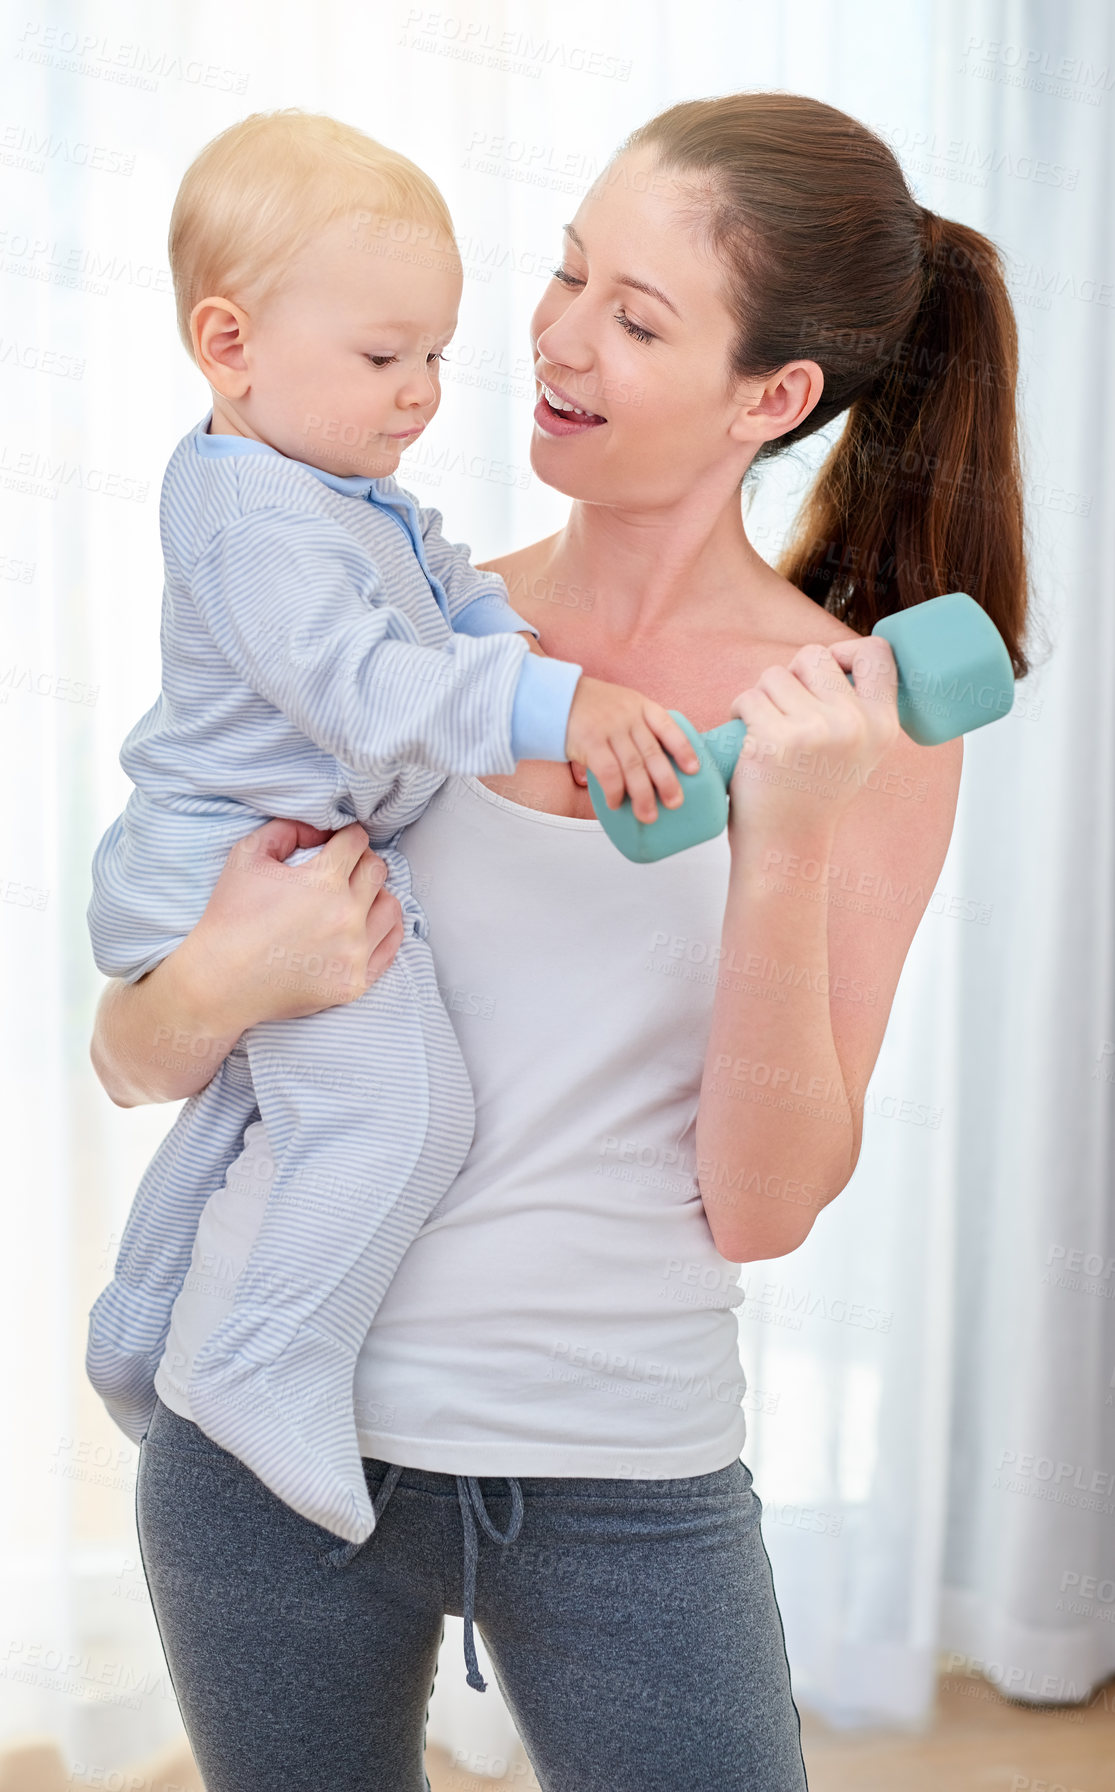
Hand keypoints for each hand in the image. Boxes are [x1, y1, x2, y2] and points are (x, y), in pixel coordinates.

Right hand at [178, 818, 405, 1030]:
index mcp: (323, 882)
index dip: (345, 837)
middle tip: (341, 869)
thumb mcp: (246, 855)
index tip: (336, 844)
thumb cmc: (230, 918)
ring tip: (353, 898)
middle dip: (360, 862)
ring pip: (390, 906)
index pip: (356, 841)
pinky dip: (382, 929)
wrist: (220, 982)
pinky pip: (390, 946)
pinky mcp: (355, 983)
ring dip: (374, 895)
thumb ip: (286, 829)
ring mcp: (354, 953)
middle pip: (376, 871)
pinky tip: (365, 924)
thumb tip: (321, 830)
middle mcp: (346, 917)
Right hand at [565, 675, 700, 823]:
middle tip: (674, 803)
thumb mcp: (620, 706)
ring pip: (632, 766)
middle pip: (651, 753)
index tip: (694, 770)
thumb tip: (651, 768)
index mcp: (640, 706)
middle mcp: (628, 716)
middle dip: (666, 781)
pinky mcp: (589, 741)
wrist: (554, 695)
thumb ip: (636, 728)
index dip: (683, 749)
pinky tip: (616, 803)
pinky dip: (614, 790)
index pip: (668, 726)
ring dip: (642, 794)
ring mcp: (608, 728)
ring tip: (648, 815)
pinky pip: (608, 771)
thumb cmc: (590, 707)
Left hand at [727, 637, 899, 840]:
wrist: (786, 845)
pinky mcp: (773, 740)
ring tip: (765, 729)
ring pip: (774, 674)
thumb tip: (835, 656)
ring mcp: (814, 732)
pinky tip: (747, 737)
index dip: (846, 650)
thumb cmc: (813, 793)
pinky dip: (740, 711)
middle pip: (813, 655)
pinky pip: (748, 697)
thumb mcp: (856, 752)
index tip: (824, 673)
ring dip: (761, 696)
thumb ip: (855, 708)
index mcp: (882, 725)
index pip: (878, 652)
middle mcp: (854, 725)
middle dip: (791, 675)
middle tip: (785, 711)